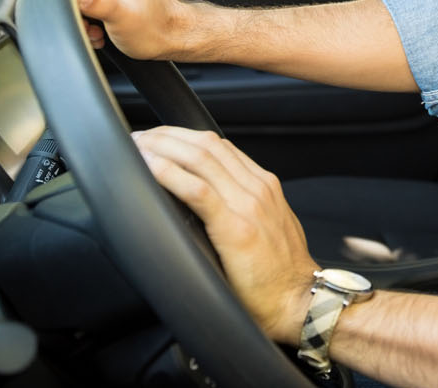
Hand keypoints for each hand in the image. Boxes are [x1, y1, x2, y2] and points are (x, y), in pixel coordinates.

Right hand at [27, 0, 187, 58]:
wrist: (173, 30)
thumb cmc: (154, 26)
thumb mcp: (124, 19)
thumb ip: (100, 2)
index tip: (75, 15)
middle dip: (64, 6)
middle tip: (90, 24)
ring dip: (74, 12)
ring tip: (97, 27)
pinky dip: (81, 11)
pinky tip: (98, 24)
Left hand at [133, 126, 318, 345]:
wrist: (301, 302)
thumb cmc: (280, 276)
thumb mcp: (268, 229)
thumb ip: (245, 211)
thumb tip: (208, 207)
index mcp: (265, 186)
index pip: (219, 146)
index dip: (183, 137)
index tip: (158, 139)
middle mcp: (258, 188)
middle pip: (206, 145)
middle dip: (167, 136)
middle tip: (138, 138)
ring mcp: (248, 205)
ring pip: (200, 160)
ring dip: (163, 149)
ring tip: (136, 148)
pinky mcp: (236, 228)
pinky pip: (198, 191)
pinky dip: (170, 175)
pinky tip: (150, 169)